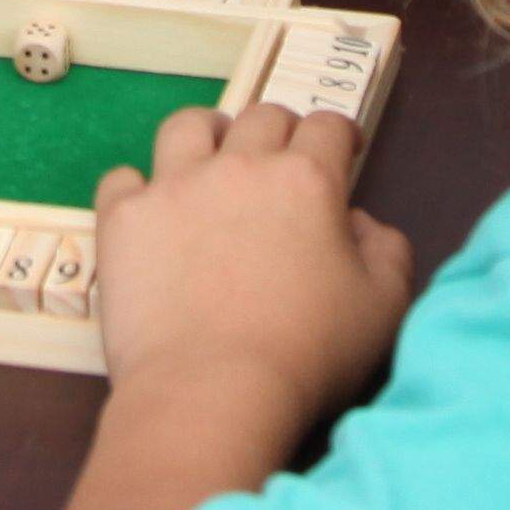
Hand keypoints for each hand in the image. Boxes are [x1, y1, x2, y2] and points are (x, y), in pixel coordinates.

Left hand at [89, 102, 412, 419]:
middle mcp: (239, 167)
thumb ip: (386, 250)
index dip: (340, 135)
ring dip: (207, 136)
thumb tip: (359, 224)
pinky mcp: (124, 219)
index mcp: (306, 180)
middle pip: (261, 118)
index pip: (328, 127)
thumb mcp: (384, 306)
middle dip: (279, 130)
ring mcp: (173, 187)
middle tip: (280, 161)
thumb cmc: (309, 354)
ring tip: (210, 161)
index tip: (342, 151)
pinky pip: (122, 178)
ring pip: (187, 126)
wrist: (212, 391)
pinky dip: (137, 189)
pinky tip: (148, 212)